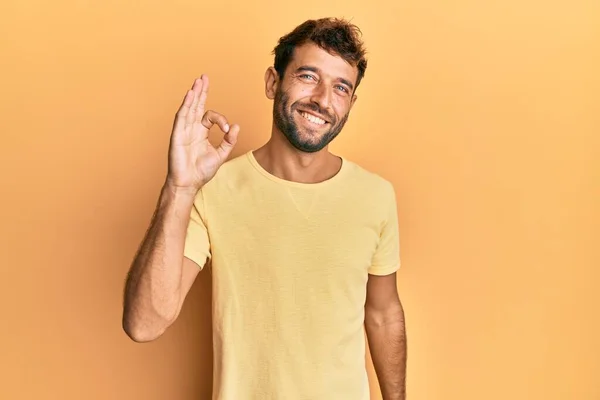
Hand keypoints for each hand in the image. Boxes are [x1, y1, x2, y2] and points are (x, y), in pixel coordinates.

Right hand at [165, 75, 239, 192]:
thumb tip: (236, 126)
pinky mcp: (177, 135)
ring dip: (193, 94)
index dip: (220, 119)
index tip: (227, 129)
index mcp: (200, 132)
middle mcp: (191, 129)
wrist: (189, 183)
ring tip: (198, 81)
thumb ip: (229, 140)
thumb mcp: (221, 154)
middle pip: (196, 105)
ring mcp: (183, 131)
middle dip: (201, 91)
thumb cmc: (201, 171)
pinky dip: (186, 106)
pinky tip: (190, 95)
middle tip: (204, 77)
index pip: (210, 116)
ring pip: (188, 108)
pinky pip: (181, 117)